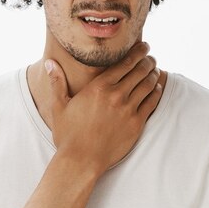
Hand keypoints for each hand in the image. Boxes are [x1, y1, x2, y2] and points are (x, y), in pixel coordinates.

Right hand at [45, 41, 163, 173]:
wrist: (81, 161)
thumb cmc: (68, 135)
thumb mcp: (59, 107)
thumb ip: (57, 82)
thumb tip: (50, 63)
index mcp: (98, 87)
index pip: (124, 63)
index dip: (137, 52)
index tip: (143, 46)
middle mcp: (116, 95)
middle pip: (139, 71)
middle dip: (147, 60)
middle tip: (150, 57)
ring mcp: (128, 110)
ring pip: (148, 85)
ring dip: (153, 74)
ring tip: (155, 69)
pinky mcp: (136, 124)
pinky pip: (152, 103)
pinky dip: (157, 92)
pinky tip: (158, 87)